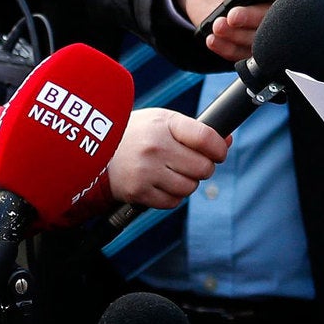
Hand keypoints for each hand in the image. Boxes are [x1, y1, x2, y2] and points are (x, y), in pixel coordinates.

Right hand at [106, 108, 228, 207]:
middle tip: (192, 163)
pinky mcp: (139, 192)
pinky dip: (173, 195)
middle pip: (203, 168)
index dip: (219, 148)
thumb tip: (227, 140)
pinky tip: (162, 183)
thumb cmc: (136, 133)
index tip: (219, 152)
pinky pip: (173, 202)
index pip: (207, 138)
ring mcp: (146, 172)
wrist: (96, 151)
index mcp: (164, 125)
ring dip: (188, 182)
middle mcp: (155, 148)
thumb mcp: (163, 121)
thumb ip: (195, 130)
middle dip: (203, 167)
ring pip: (190, 187)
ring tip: (174, 172)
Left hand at [173, 0, 314, 61]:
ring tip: (218, 24)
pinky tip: (214, 38)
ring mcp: (261, 21)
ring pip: (265, 39)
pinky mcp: (245, 38)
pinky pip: (245, 53)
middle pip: (283, 16)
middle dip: (257, 17)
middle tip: (233, 14)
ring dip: (239, 35)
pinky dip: (229, 49)